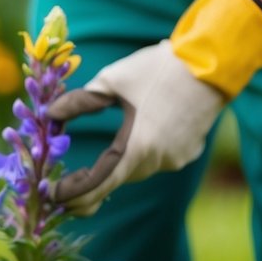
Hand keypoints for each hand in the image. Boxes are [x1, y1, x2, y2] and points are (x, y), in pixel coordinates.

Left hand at [47, 41, 224, 214]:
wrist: (212, 63)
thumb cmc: (158, 69)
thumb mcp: (111, 80)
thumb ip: (79, 102)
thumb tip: (49, 114)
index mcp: (138, 147)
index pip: (100, 184)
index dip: (74, 193)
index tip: (52, 197)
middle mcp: (159, 161)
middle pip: (116, 179)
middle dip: (88, 187)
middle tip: (59, 190)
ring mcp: (177, 158)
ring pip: (135, 170)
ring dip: (111, 170)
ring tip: (82, 175)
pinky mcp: (187, 152)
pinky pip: (153, 160)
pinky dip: (134, 158)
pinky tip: (123, 147)